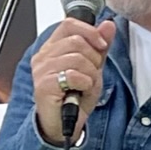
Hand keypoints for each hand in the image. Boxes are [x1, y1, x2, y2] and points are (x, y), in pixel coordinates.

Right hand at [33, 17, 113, 144]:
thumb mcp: (93, 68)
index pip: (69, 24)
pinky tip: (80, 91)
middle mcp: (43, 57)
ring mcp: (42, 71)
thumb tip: (108, 25)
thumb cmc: (74, 98)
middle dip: (93, 58)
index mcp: (52, 48)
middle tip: (91, 74)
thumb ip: (99, 46)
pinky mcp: (44, 85)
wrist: (65, 125)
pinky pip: (73, 75)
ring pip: (77, 58)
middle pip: (76, 41)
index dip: (89, 31)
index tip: (101, 45)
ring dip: (90, 74)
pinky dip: (85, 84)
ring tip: (85, 85)